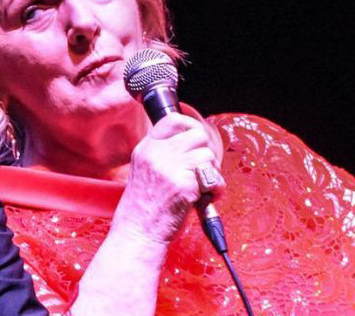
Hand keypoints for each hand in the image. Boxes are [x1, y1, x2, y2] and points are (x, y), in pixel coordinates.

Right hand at [113, 113, 223, 243]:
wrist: (138, 234)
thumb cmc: (143, 208)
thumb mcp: (144, 171)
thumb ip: (162, 154)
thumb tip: (192, 143)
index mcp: (146, 149)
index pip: (173, 119)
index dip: (191, 125)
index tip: (197, 139)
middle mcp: (157, 154)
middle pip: (198, 135)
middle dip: (206, 152)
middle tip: (202, 171)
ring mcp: (170, 168)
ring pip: (208, 155)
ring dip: (212, 173)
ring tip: (202, 188)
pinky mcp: (184, 185)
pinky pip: (214, 178)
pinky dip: (216, 189)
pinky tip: (205, 199)